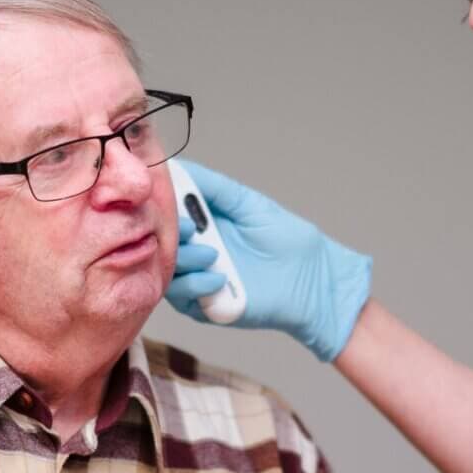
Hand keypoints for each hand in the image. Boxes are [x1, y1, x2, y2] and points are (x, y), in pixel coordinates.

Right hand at [166, 160, 371, 361]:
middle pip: (158, 239)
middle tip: (191, 228)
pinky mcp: (204, 306)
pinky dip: (195, 286)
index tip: (164, 196)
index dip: (161, 203)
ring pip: (165, 268)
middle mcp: (193, 248)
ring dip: (184, 259)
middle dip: (168, 232)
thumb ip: (215, 187)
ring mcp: (197, 277)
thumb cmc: (289, 241)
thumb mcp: (249, 204)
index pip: (165, 211)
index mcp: (201, 221)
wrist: (314, 281)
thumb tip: (177, 167)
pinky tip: (219, 279)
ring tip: (212, 254)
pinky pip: (182, 297)